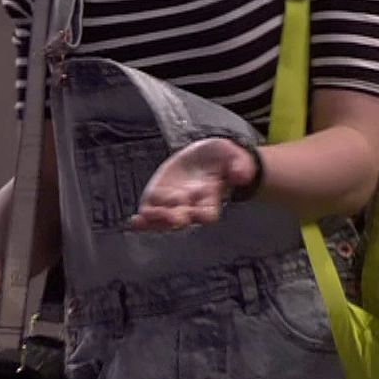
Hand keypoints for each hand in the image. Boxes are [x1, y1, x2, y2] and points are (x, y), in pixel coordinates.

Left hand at [129, 136, 255, 232]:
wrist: (206, 156)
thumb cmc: (223, 159)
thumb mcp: (233, 156)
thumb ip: (239, 166)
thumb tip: (243, 176)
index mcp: (210, 199)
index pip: (208, 213)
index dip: (202, 214)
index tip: (198, 213)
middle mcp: (191, 206)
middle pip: (183, 219)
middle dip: (175, 219)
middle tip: (170, 216)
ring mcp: (173, 204)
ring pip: (163, 219)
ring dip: (155, 220)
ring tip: (145, 219)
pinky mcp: (158, 197)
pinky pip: (149, 211)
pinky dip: (143, 219)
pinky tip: (135, 221)